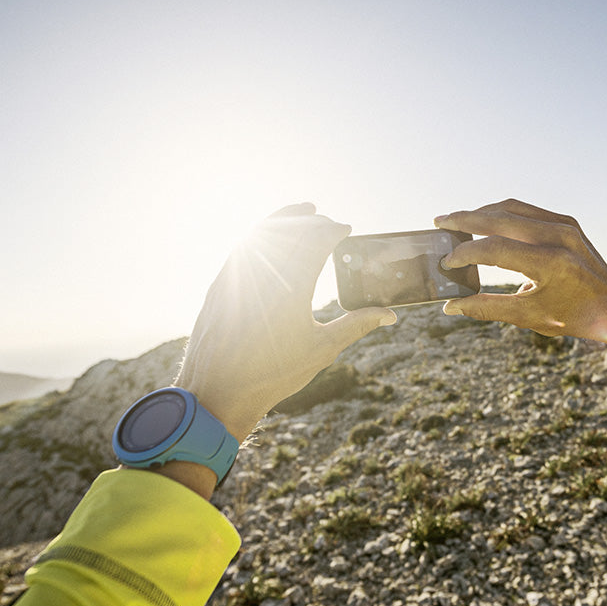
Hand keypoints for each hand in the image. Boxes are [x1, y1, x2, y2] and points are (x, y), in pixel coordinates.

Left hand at [175, 204, 395, 442]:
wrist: (217, 391)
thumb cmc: (273, 374)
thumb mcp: (322, 350)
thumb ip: (356, 325)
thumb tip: (389, 315)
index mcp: (292, 288)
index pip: (316, 241)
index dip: (333, 230)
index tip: (346, 228)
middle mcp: (262, 275)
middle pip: (291, 230)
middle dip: (312, 221)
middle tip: (327, 222)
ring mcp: (235, 276)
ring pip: (261, 231)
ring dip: (284, 219)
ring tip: (302, 214)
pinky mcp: (218, 285)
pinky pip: (241, 246)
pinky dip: (260, 234)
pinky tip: (269, 238)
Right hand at [434, 199, 606, 351]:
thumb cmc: (574, 317)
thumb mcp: (530, 317)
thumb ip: (488, 308)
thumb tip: (450, 307)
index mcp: (551, 264)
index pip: (495, 249)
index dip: (465, 254)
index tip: (446, 262)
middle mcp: (559, 237)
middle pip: (500, 218)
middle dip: (465, 220)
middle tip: (440, 223)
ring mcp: (565, 225)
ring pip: (511, 208)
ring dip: (481, 212)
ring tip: (457, 220)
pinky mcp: (567, 221)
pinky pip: (526, 210)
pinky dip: (501, 213)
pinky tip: (483, 220)